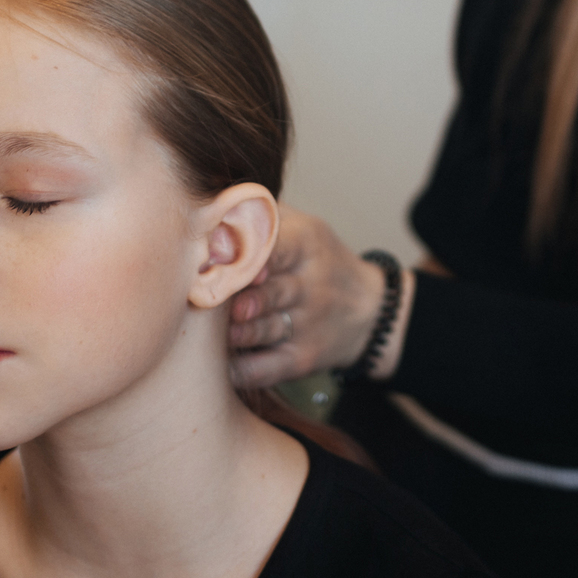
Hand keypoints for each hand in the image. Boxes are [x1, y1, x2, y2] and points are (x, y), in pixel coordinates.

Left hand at [227, 206, 391, 387]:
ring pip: (264, 331)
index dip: (251, 254)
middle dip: (240, 298)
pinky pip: (265, 369)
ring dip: (237, 333)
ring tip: (217, 330)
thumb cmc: (319, 261)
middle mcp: (310, 287)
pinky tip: (221, 365)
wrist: (368, 309)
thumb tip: (210, 207)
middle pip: (270, 292)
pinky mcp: (301, 359)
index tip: (221, 258)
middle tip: (209, 298)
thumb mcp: (303, 226)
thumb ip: (262, 214)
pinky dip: (241, 370)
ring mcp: (306, 325)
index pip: (278, 247)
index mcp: (307, 246)